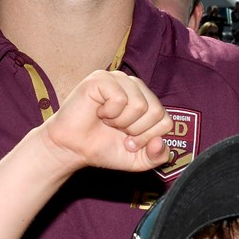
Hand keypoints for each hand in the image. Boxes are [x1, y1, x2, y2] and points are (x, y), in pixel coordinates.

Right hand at [39, 70, 172, 172]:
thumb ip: (157, 156)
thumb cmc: (103, 148)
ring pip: (140, 105)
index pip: (165, 120)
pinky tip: (99, 112)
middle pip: (156, 112)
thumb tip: (160, 142)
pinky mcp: (102, 78)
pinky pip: (120, 98)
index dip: (147, 138)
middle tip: (116, 131)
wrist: (72, 149)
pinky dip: (109, 113)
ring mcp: (118, 79)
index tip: (128, 141)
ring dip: (121, 122)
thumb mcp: (137, 159)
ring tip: (107, 121)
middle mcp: (135, 86)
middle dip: (135, 131)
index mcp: (147, 101)